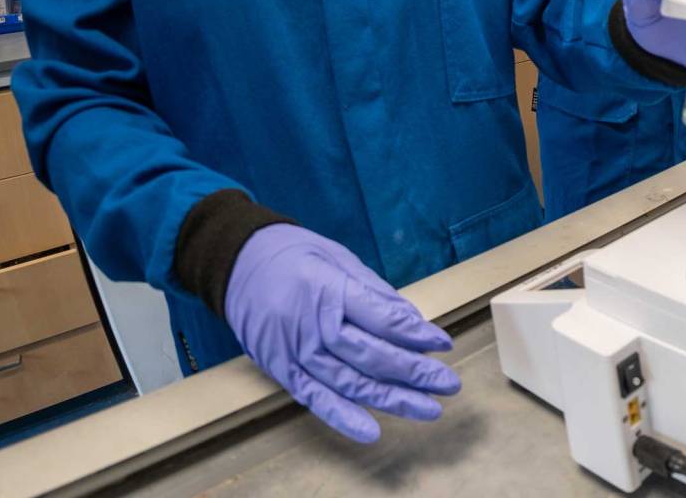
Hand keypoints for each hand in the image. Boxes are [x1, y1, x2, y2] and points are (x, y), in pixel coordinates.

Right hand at [225, 224, 460, 442]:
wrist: (237, 263)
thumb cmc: (294, 255)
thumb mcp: (339, 258)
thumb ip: (376, 293)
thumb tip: (412, 322)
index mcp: (330, 289)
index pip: (383, 320)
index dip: (417, 335)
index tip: (444, 344)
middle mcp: (313, 325)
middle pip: (372, 357)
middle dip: (415, 373)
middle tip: (448, 383)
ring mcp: (296, 351)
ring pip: (350, 383)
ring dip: (392, 399)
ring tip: (428, 408)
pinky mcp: (282, 370)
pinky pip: (314, 398)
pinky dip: (342, 417)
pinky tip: (371, 430)